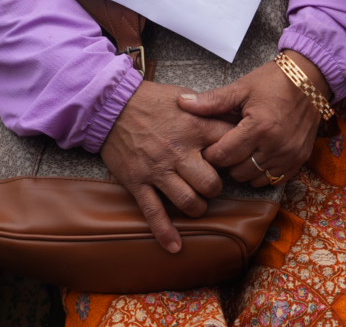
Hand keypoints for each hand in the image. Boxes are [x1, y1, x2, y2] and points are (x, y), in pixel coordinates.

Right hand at [100, 81, 234, 252]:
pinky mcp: (137, 182)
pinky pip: (154, 212)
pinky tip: (175, 247)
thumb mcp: (186, 98)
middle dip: (215, 189)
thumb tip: (235, 119)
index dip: (235, 157)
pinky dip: (165, 233)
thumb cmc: (151, 100)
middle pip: (211, 183)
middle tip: (211, 185)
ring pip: (188, 202)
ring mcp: (157, 169)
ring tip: (197, 203)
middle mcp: (178, 151)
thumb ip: (210, 112)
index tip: (232, 161)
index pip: (228, 148)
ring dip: (197, 207)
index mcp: (194, 127)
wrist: (110, 104)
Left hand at [178, 54, 324, 189]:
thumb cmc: (274, 81)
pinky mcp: (299, 160)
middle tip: (225, 146)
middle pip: (237, 171)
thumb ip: (212, 101)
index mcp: (258, 127)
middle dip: (227, 162)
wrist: (311, 79)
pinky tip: (257, 155)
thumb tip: (182, 103)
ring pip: (254, 179)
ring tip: (241, 150)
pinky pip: (273, 179)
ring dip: (244, 168)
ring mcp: (289, 155)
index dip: (211, 153)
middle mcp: (275, 146)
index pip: (223, 155)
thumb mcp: (242, 87)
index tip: (208, 144)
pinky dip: (262, 172)